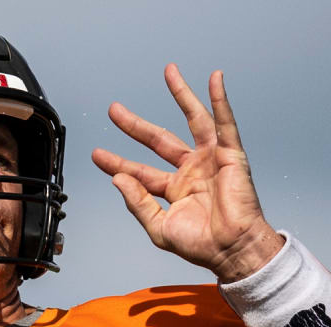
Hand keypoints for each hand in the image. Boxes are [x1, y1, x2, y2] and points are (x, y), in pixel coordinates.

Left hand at [92, 63, 282, 282]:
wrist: (232, 251)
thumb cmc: (201, 246)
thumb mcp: (159, 227)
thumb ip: (138, 202)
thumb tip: (118, 180)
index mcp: (174, 190)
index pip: (139, 171)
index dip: (117, 162)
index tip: (98, 154)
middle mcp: (191, 171)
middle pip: (158, 139)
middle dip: (135, 125)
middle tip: (114, 110)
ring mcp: (210, 160)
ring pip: (193, 120)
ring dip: (181, 95)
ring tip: (169, 72)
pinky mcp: (230, 155)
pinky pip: (224, 123)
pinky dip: (220, 100)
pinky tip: (214, 80)